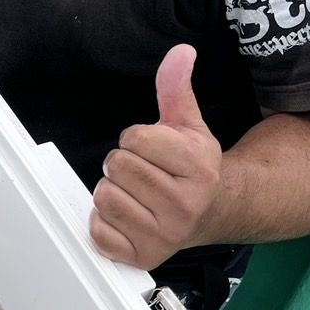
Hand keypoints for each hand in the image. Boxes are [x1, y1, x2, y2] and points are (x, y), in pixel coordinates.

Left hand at [90, 44, 222, 270]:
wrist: (211, 213)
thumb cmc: (192, 169)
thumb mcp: (188, 124)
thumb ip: (177, 87)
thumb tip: (180, 52)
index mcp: (198, 168)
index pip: (134, 139)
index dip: (136, 139)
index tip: (152, 149)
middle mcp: (185, 205)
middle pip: (117, 166)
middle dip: (123, 164)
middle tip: (144, 173)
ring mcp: (165, 234)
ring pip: (104, 197)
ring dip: (112, 191)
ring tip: (137, 194)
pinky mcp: (144, 256)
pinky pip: (98, 231)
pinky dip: (104, 223)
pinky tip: (128, 217)